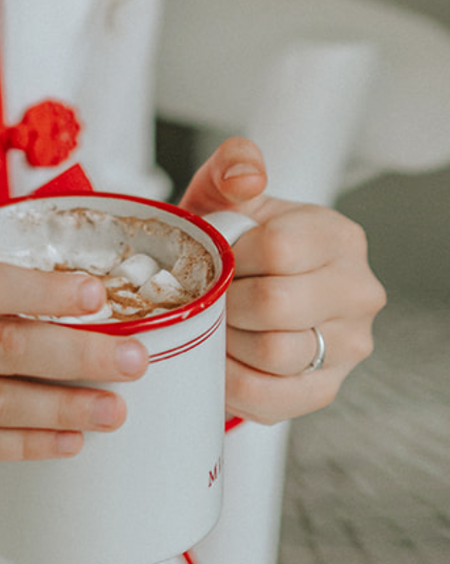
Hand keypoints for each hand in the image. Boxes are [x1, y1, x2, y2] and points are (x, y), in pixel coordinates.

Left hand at [180, 138, 384, 424]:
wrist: (242, 285)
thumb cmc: (235, 238)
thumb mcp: (226, 191)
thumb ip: (233, 166)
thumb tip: (248, 176)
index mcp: (339, 237)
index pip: (279, 249)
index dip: (232, 256)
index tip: (218, 257)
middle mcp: (357, 293)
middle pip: (275, 305)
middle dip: (225, 300)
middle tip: (206, 294)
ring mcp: (348, 346)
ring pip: (273, 353)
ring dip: (226, 339)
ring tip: (213, 321)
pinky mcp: (324, 389)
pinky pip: (271, 398)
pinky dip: (232, 380)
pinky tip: (219, 357)